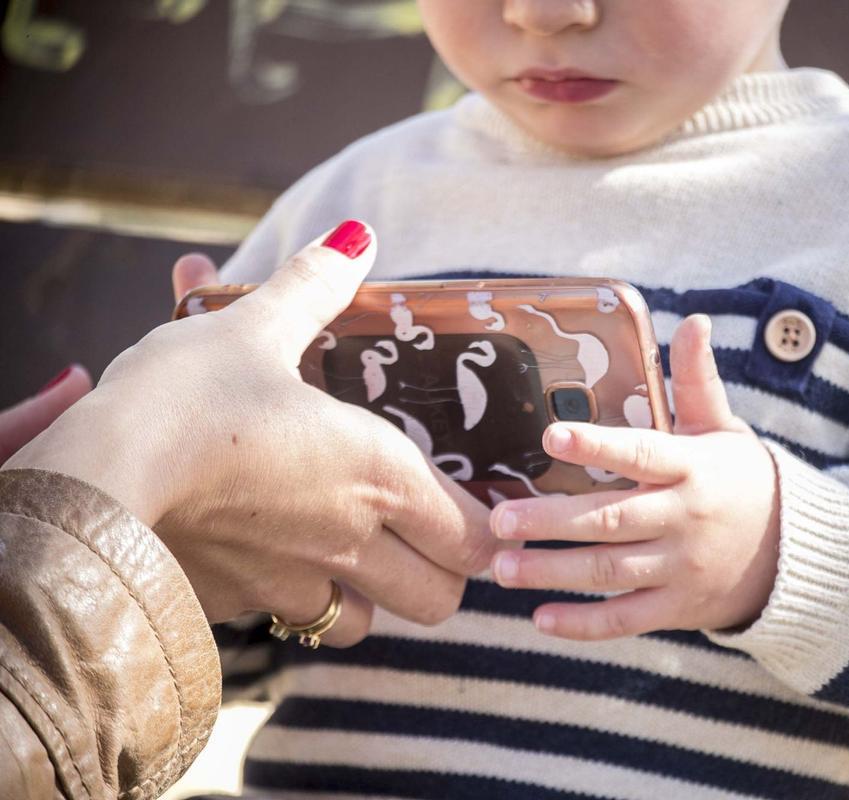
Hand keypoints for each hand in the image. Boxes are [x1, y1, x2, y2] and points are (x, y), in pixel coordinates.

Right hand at [5, 222, 496, 645]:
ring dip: (373, 597)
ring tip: (351, 552)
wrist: (94, 479)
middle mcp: (351, 542)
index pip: (476, 536)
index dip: (487, 527)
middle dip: (444, 573)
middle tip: (424, 534)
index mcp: (380, 475)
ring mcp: (293, 585)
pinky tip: (269, 554)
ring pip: (366, 624)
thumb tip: (356, 238)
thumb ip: (312, 287)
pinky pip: (286, 622)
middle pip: (442, 598)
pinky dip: (294, 600)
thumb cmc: (188, 398)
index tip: (478, 507)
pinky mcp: (236, 607)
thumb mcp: (254, 327)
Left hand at [488, 315, 780, 639]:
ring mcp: (682, 568)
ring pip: (609, 572)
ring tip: (500, 567)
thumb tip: (696, 321)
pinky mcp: (678, 608)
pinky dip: (584, 624)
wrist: (793, 554)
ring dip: (553, 571)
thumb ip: (699, 381)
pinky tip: (540, 620)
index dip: (597, 444)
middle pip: (611, 520)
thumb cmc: (741, 480)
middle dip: (551, 523)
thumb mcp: (725, 429)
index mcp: (692, 468)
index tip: (552, 434)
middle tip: (499, 519)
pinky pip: (626, 619)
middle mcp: (685, 519)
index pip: (641, 453)